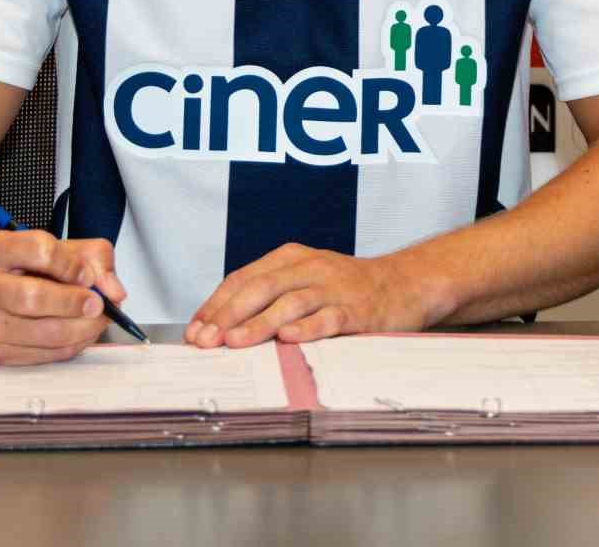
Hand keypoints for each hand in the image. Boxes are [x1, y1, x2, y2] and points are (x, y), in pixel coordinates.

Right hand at [0, 229, 128, 365]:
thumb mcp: (40, 243)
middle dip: (74, 303)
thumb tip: (113, 289)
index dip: (70, 264)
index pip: (37, 251)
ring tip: (95, 320)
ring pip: (38, 332)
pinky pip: (38, 355)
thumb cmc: (5, 263)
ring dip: (78, 329)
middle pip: (33, 297)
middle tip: (98, 303)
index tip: (88, 274)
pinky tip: (78, 334)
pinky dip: (67, 347)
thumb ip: (86, 256)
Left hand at [184, 244, 431, 348]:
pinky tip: (289, 339)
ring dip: (259, 323)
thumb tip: (224, 327)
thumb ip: (270, 297)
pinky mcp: (356, 310)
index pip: (243, 278)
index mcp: (290, 258)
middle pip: (260, 287)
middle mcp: (309, 268)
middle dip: (228, 314)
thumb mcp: (305, 280)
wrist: (403, 283)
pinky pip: (328, 318)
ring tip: (235, 341)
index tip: (195, 329)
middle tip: (207, 338)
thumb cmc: (346, 288)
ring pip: (289, 302)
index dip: (216, 304)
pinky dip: (307, 328)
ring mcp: (333, 288)